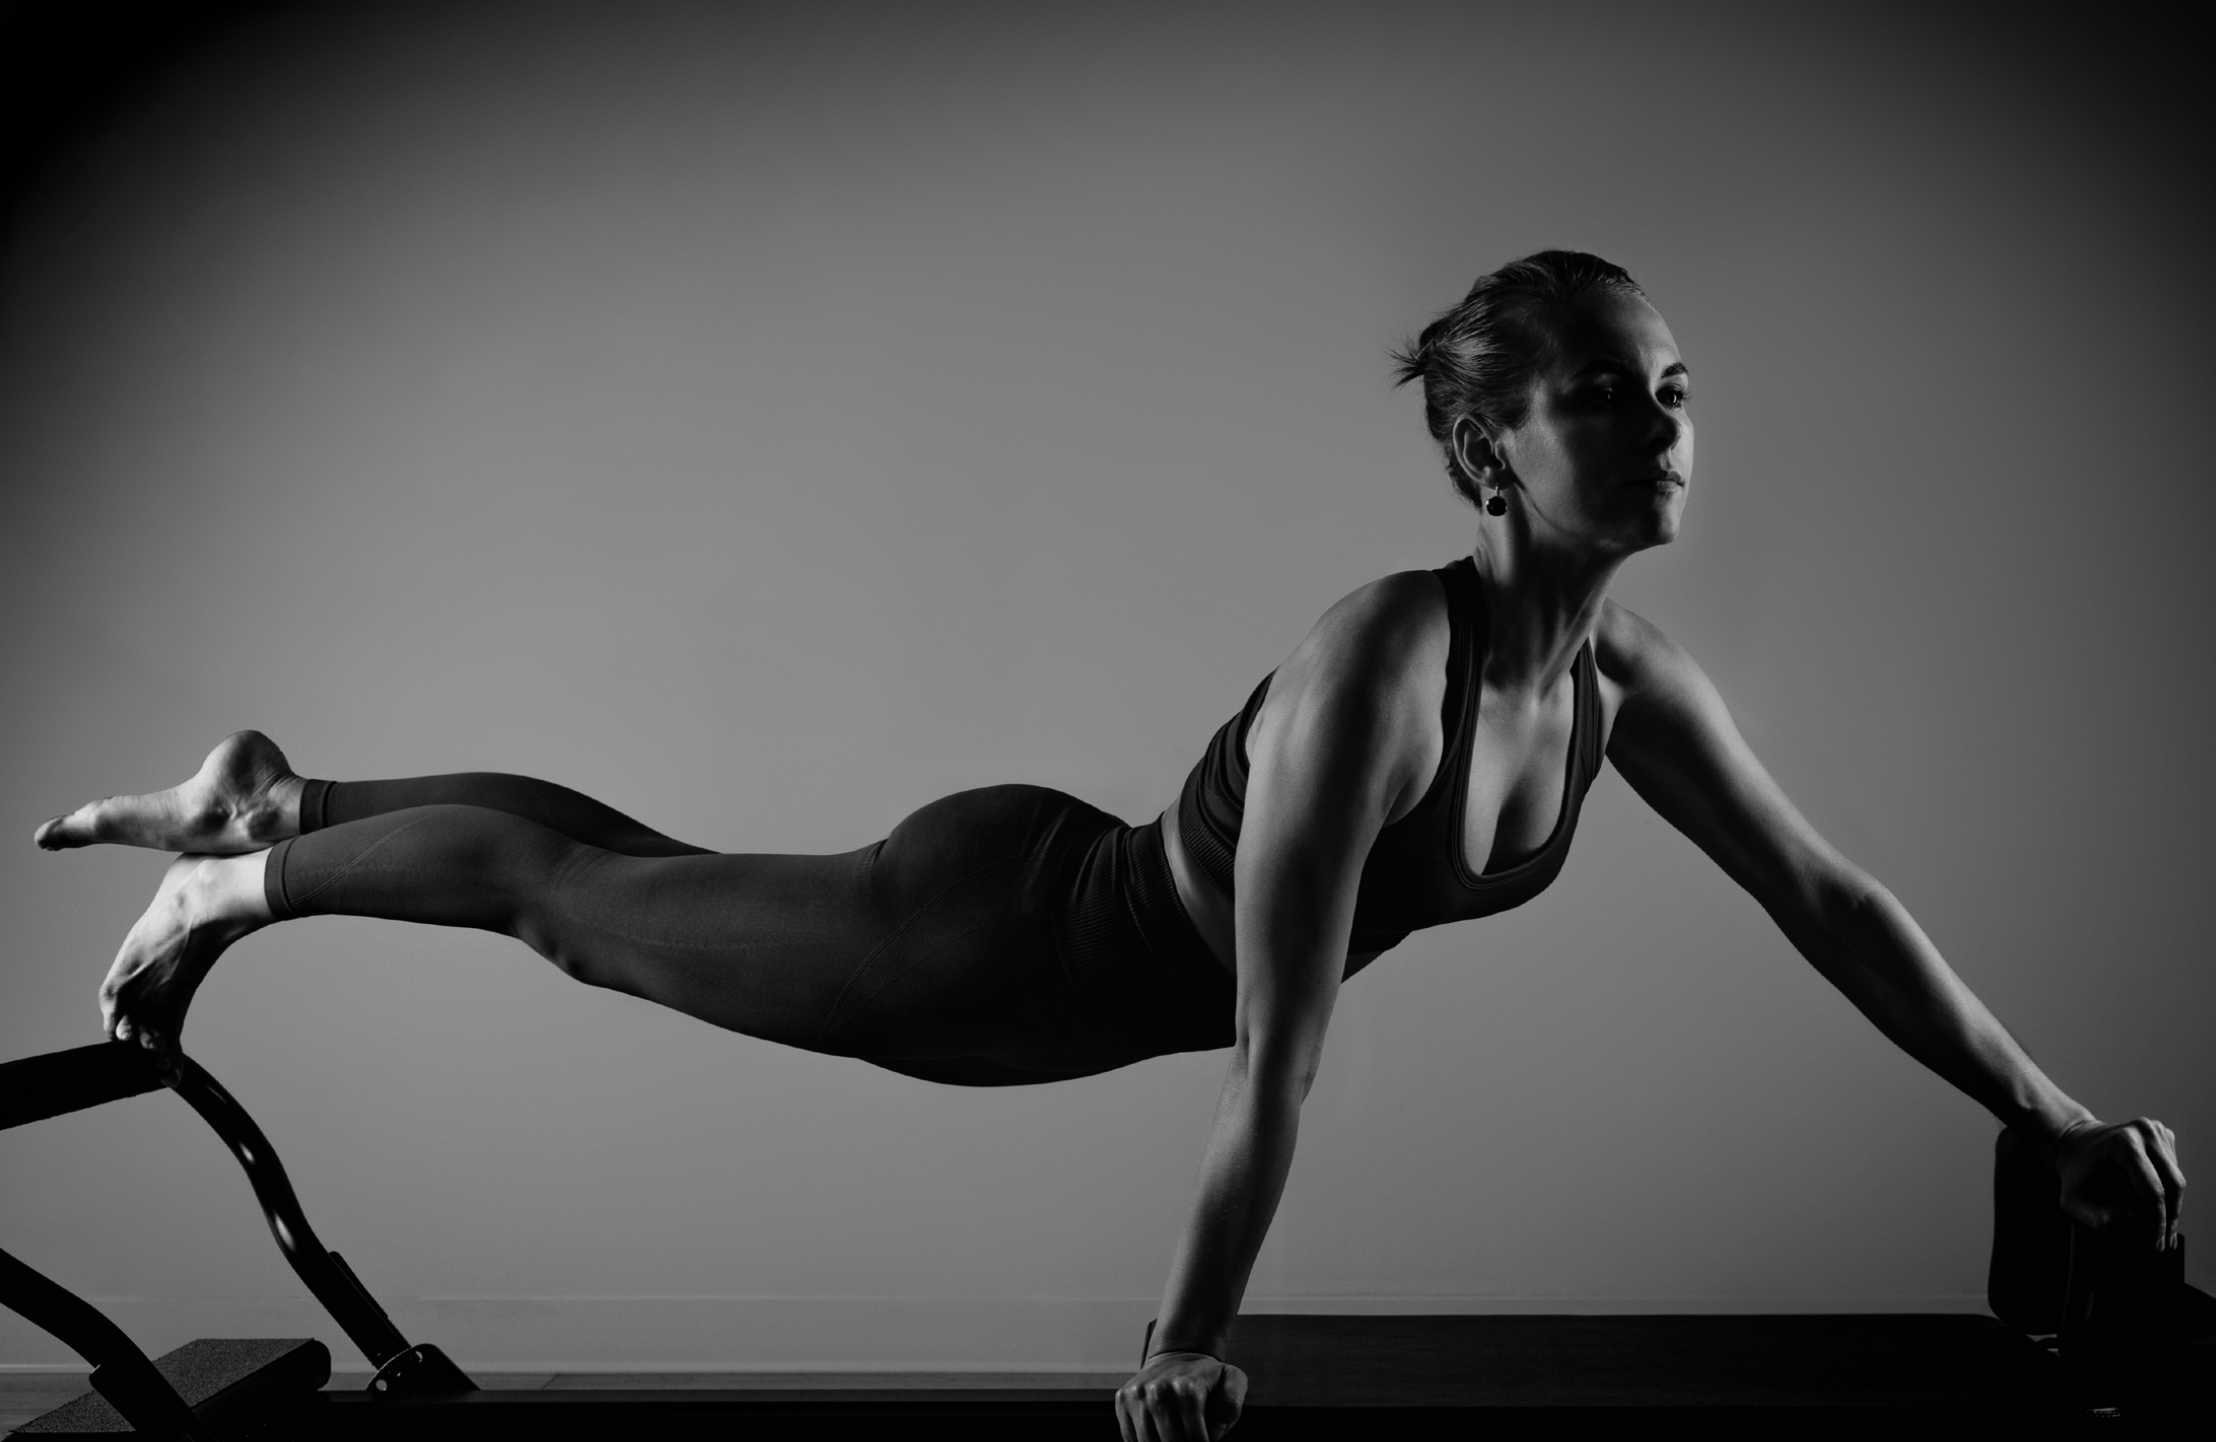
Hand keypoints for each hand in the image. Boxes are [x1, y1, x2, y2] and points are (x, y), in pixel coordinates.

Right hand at [1115, 1349, 1246, 1441]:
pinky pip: (1130, 1438)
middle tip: (1189, 1439)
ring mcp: (1137, 1396)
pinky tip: (1158, 1436)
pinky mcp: (1122, 1400)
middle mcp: (1159, 1392)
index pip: (1195, 1440)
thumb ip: (1231, 1407)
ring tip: (1175, 1437)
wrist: (1176, 1355)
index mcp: (1188, 1391)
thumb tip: (1214, 1435)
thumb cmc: (1206, 1374)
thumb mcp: (1233, 1380)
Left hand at [2054, 1116, 2185, 1249]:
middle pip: (2172, 1184)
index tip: (2157, 1244)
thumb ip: (2098, 1218)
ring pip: (2176, 1178)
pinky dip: (2169, 1191)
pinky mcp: (2163, 1134)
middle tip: (2166, 1243)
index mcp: (2123, 1143)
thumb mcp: (2072, 1201)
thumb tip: (2136, 1215)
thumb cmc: (2074, 1173)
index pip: (2152, 1189)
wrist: (2074, 1142)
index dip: (2158, 1221)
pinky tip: (2160, 1208)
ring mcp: (2156, 1129)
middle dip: (2170, 1218)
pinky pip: (2173, 1170)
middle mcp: (2144, 1131)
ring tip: (2165, 1231)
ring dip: (2173, 1207)